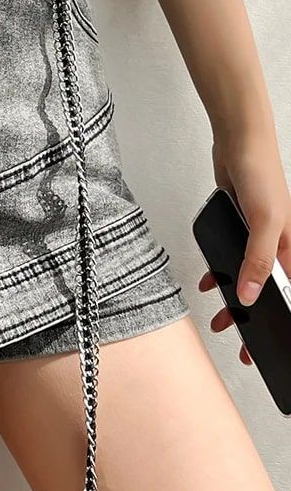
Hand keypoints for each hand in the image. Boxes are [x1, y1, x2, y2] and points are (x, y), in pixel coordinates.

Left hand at [199, 132, 290, 364]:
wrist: (238, 143)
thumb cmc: (261, 175)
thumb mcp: (263, 222)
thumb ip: (257, 260)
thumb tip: (248, 295)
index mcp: (290, 251)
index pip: (287, 296)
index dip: (276, 323)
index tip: (263, 348)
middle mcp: (277, 246)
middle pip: (265, 291)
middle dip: (250, 317)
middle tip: (236, 339)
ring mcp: (256, 236)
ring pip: (246, 276)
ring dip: (232, 297)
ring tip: (219, 316)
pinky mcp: (237, 226)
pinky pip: (230, 257)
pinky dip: (219, 271)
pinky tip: (208, 279)